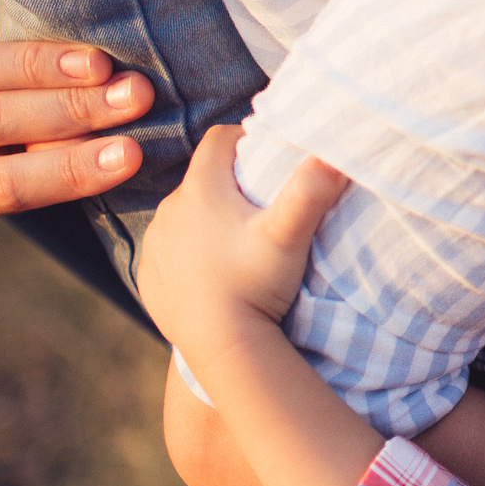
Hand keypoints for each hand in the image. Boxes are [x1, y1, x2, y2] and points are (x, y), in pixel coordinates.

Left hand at [136, 125, 347, 354]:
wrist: (219, 346)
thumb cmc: (255, 285)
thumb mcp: (288, 234)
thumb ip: (311, 189)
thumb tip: (336, 153)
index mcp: (201, 189)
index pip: (219, 139)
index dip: (245, 141)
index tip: (267, 160)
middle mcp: (169, 209)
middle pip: (203, 178)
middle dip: (230, 185)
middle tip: (262, 210)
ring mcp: (155, 243)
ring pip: (185, 215)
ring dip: (207, 221)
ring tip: (238, 247)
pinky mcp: (148, 274)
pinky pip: (169, 250)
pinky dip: (189, 254)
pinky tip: (214, 274)